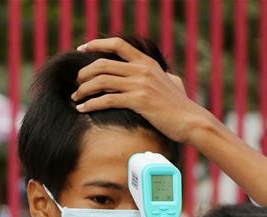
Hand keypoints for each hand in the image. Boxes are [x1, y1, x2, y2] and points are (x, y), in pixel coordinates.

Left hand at [71, 37, 210, 143]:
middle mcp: (142, 70)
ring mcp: (140, 85)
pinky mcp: (138, 101)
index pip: (118, 44)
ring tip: (76, 98)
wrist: (191, 121)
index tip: (82, 49)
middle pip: (103, 64)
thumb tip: (166, 74)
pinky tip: (82, 109)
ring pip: (101, 81)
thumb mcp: (172, 83)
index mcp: (147, 63)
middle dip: (84, 73)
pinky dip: (91, 104)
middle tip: (77, 83)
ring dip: (84, 89)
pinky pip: (107, 100)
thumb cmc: (180, 106)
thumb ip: (163, 76)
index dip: (97, 44)